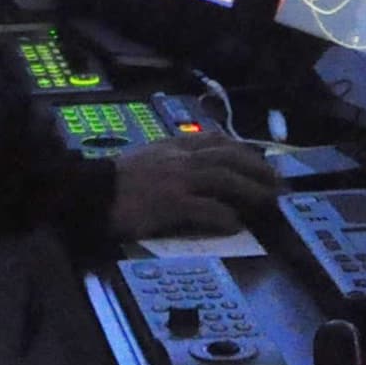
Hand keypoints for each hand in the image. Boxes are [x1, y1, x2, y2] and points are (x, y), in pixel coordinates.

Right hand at [109, 132, 280, 240]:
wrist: (89, 193)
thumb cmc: (116, 181)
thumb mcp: (147, 157)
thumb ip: (172, 158)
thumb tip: (197, 171)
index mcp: (173, 146)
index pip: (215, 140)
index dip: (243, 150)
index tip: (260, 160)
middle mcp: (179, 158)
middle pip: (228, 157)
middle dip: (257, 168)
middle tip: (276, 183)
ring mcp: (176, 179)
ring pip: (223, 178)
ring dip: (250, 189)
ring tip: (268, 201)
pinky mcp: (170, 203)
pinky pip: (205, 208)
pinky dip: (223, 215)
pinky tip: (235, 223)